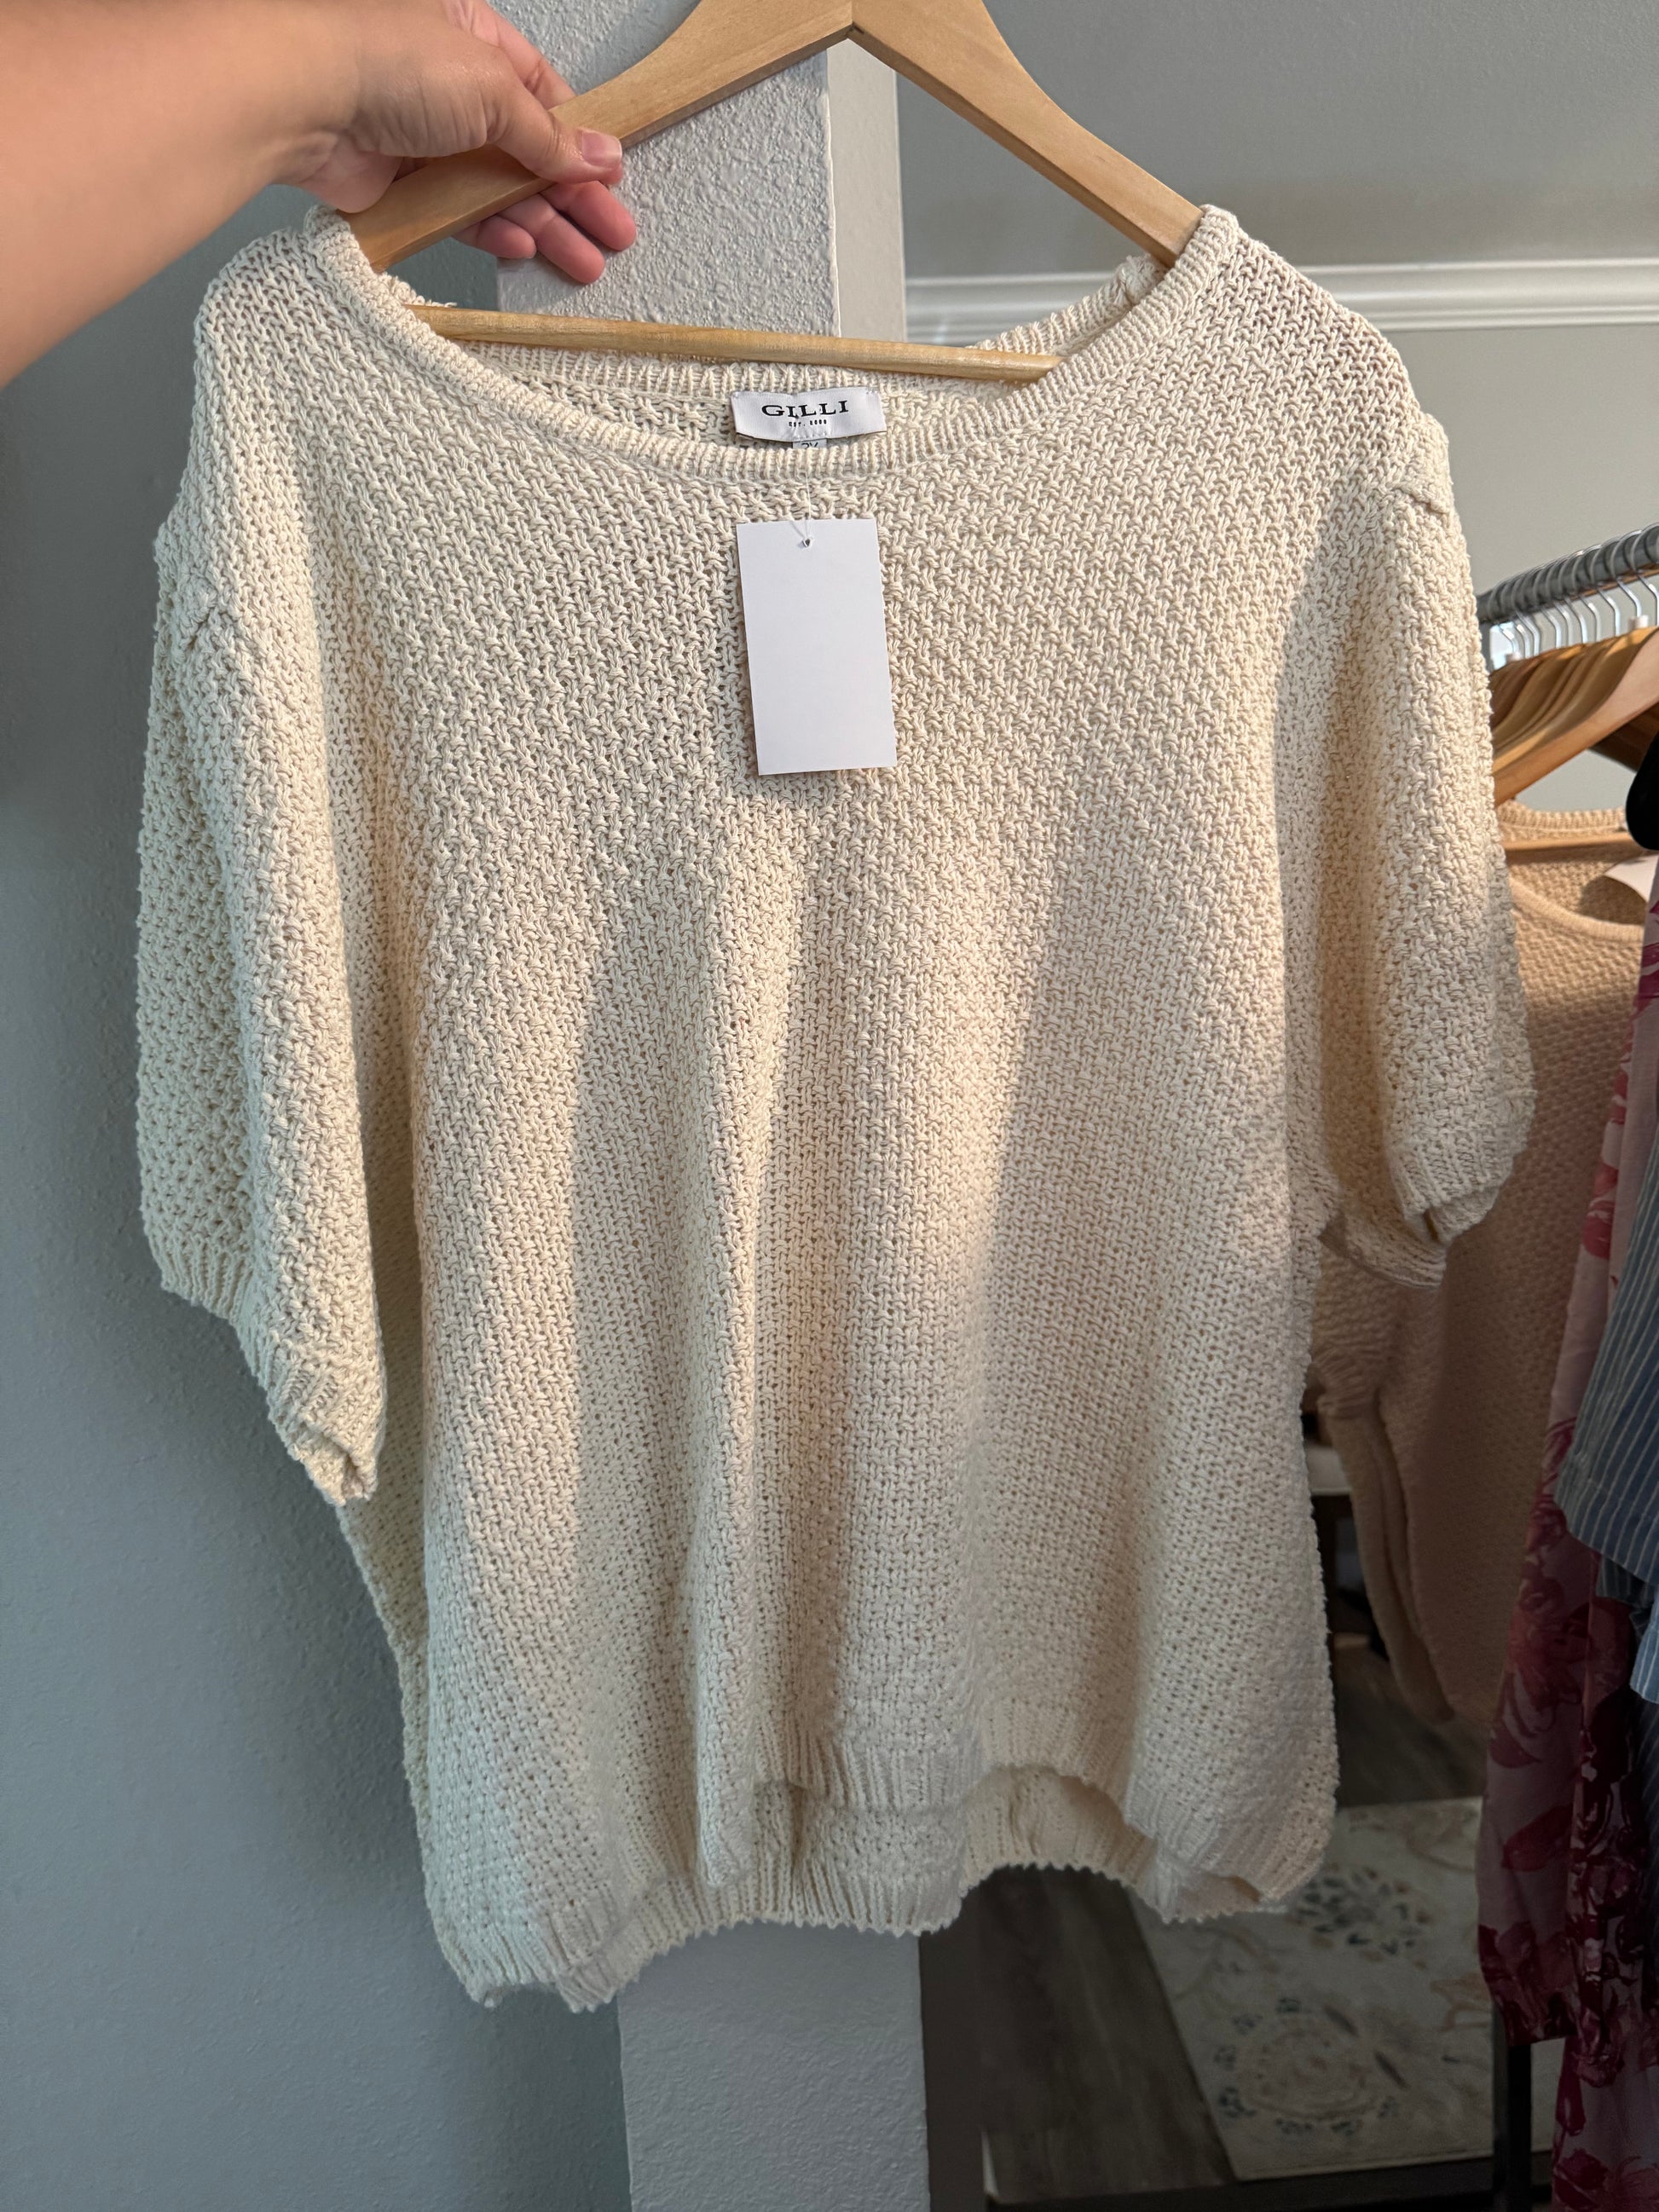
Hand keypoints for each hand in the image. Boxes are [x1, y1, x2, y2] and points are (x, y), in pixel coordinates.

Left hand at [285, 0, 635, 284]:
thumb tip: (599, 154)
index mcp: (472, 37)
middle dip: (571, 196)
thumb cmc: (386, 58)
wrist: (301, 96)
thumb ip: (548, 134)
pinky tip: (523, 249)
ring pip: (494, 187)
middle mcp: (447, 84)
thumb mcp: (493, 89)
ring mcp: (421, 134)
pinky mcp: (396, 181)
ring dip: (540, 225)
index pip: (542, 94)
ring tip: (582, 263)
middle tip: (611, 236)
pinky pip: (454, 212)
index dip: (580, 140)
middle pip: (525, 149)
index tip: (611, 180)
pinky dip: (490, 232)